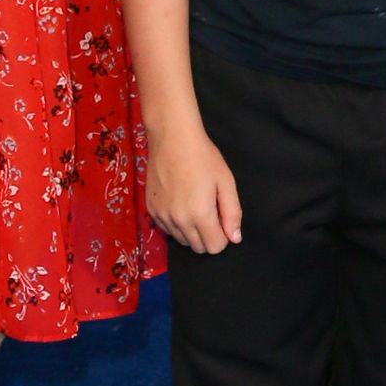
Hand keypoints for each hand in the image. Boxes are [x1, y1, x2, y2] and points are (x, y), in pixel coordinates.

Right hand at [145, 121, 242, 252]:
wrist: (172, 138)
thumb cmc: (203, 157)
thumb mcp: (226, 182)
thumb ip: (232, 213)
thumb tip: (234, 238)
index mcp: (200, 215)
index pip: (215, 247)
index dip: (223, 236)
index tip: (222, 218)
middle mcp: (179, 221)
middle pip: (198, 247)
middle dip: (208, 235)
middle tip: (210, 210)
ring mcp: (162, 216)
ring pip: (181, 241)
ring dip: (191, 231)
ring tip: (194, 204)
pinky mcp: (151, 210)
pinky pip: (166, 230)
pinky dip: (175, 224)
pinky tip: (179, 203)